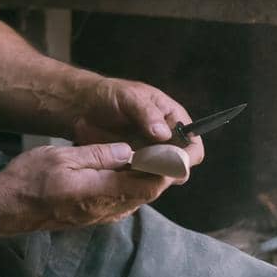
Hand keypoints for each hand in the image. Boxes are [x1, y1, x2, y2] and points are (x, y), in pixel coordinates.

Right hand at [0, 142, 170, 234]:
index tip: (177, 152)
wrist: (6, 208)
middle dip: (161, 172)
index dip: (167, 169)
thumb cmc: (28, 180)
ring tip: (153, 156)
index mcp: (100, 192)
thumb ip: (98, 155)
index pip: (148, 184)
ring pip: (135, 198)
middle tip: (171, 150)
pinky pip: (121, 202)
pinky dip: (130, 186)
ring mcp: (98, 216)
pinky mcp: (91, 217)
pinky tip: (125, 172)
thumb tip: (129, 151)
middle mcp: (105, 209)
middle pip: (146, 193)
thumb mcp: (62, 157)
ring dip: (146, 179)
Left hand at [71, 77, 204, 168]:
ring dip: (145, 178)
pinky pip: (138, 182)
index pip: (193, 147)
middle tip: (143, 167)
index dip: (186, 158)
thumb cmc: (110, 95)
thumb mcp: (128, 97)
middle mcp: (166, 142)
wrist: (83, 105)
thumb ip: (146, 113)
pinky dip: (130, 181)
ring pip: (158, 179)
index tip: (170, 163)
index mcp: (174, 121)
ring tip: (126, 166)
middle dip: (164, 172)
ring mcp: (149, 157)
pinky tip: (117, 171)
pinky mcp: (132, 167)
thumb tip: (164, 133)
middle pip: (179, 168)